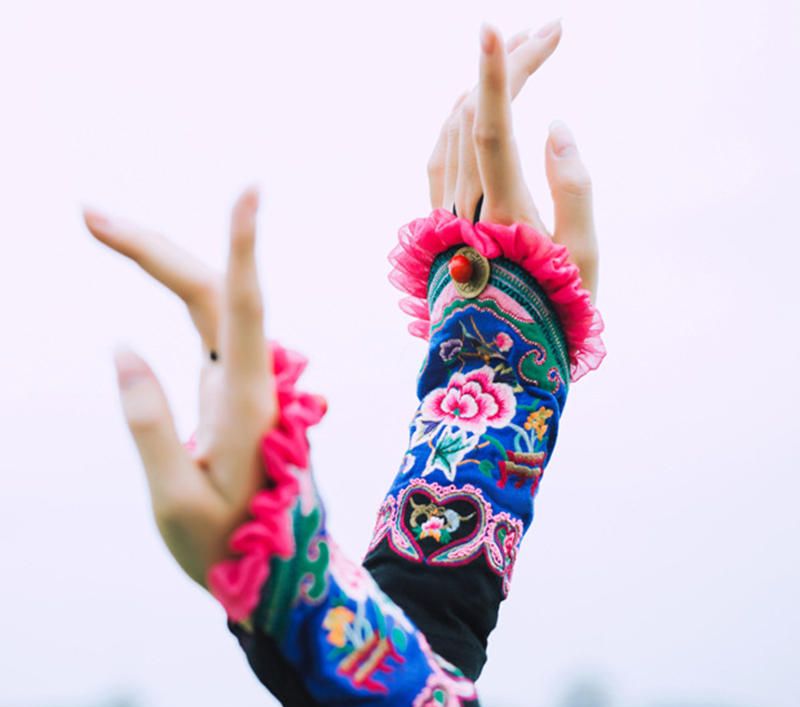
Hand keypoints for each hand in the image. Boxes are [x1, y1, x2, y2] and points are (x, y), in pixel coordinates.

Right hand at [83, 188, 276, 586]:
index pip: (244, 311)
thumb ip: (150, 425)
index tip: (249, 190)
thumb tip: (120, 348)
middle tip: (86, 214)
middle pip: (214, 293)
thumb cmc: (228, 543)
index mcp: (245, 402)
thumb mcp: (176, 501)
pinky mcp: (233, 386)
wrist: (278, 568)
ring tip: (99, 227)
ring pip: (212, 302)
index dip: (243, 248)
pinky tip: (150, 267)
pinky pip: (209, 324)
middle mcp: (252, 379)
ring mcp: (244, 379)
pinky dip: (175, 289)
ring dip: (161, 261)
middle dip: (155, 248)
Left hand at [427, 20, 598, 300]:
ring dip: (484, 86)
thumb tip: (554, 125)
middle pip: (475, 117)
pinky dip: (458, 118)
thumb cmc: (551, 312)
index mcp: (504, 216)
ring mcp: (445, 214)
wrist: (498, 356)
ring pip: (454, 129)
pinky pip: (439, 154)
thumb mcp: (582, 258)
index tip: (492, 29)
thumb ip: (574, 188)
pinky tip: (475, 102)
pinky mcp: (438, 221)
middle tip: (551, 29)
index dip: (494, 79)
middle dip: (511, 65)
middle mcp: (465, 209)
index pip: (492, 133)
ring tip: (522, 53)